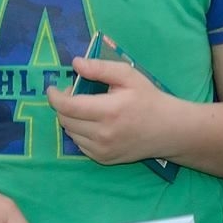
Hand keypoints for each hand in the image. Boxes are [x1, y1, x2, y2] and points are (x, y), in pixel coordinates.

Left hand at [47, 53, 177, 165]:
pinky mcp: (103, 159)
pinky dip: (80, 132)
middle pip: (65, 120)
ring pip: (70, 133)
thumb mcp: (128, 76)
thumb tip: (75, 63)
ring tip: (87, 108)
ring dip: (71, 119)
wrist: (169, 130)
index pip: (68, 106)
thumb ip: (100, 68)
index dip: (55, 97)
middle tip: (76, 94)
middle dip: (64, 105)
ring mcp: (102, 150)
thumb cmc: (148, 99)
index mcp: (109, 111)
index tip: (53, 88)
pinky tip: (95, 123)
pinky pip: (80, 144)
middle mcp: (103, 134)